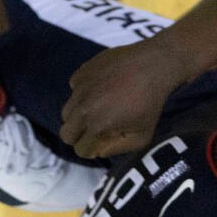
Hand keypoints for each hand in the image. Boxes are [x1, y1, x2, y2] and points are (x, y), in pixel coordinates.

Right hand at [60, 36, 192, 158]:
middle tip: (95, 131)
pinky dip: (84, 95)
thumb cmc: (150, 104)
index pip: (79, 149)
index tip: (101, 144)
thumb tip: (98, 150)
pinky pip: (74, 91)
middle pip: (66, 133)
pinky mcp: (80, 72)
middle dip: (79, 137)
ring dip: (80, 116)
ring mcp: (79, 88)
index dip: (91, 150)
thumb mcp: (142, 136)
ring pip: (67, 112)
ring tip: (100, 110)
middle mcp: (82, 107)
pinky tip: (102, 90)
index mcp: (96, 125)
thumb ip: (117, 148)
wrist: (150, 66)